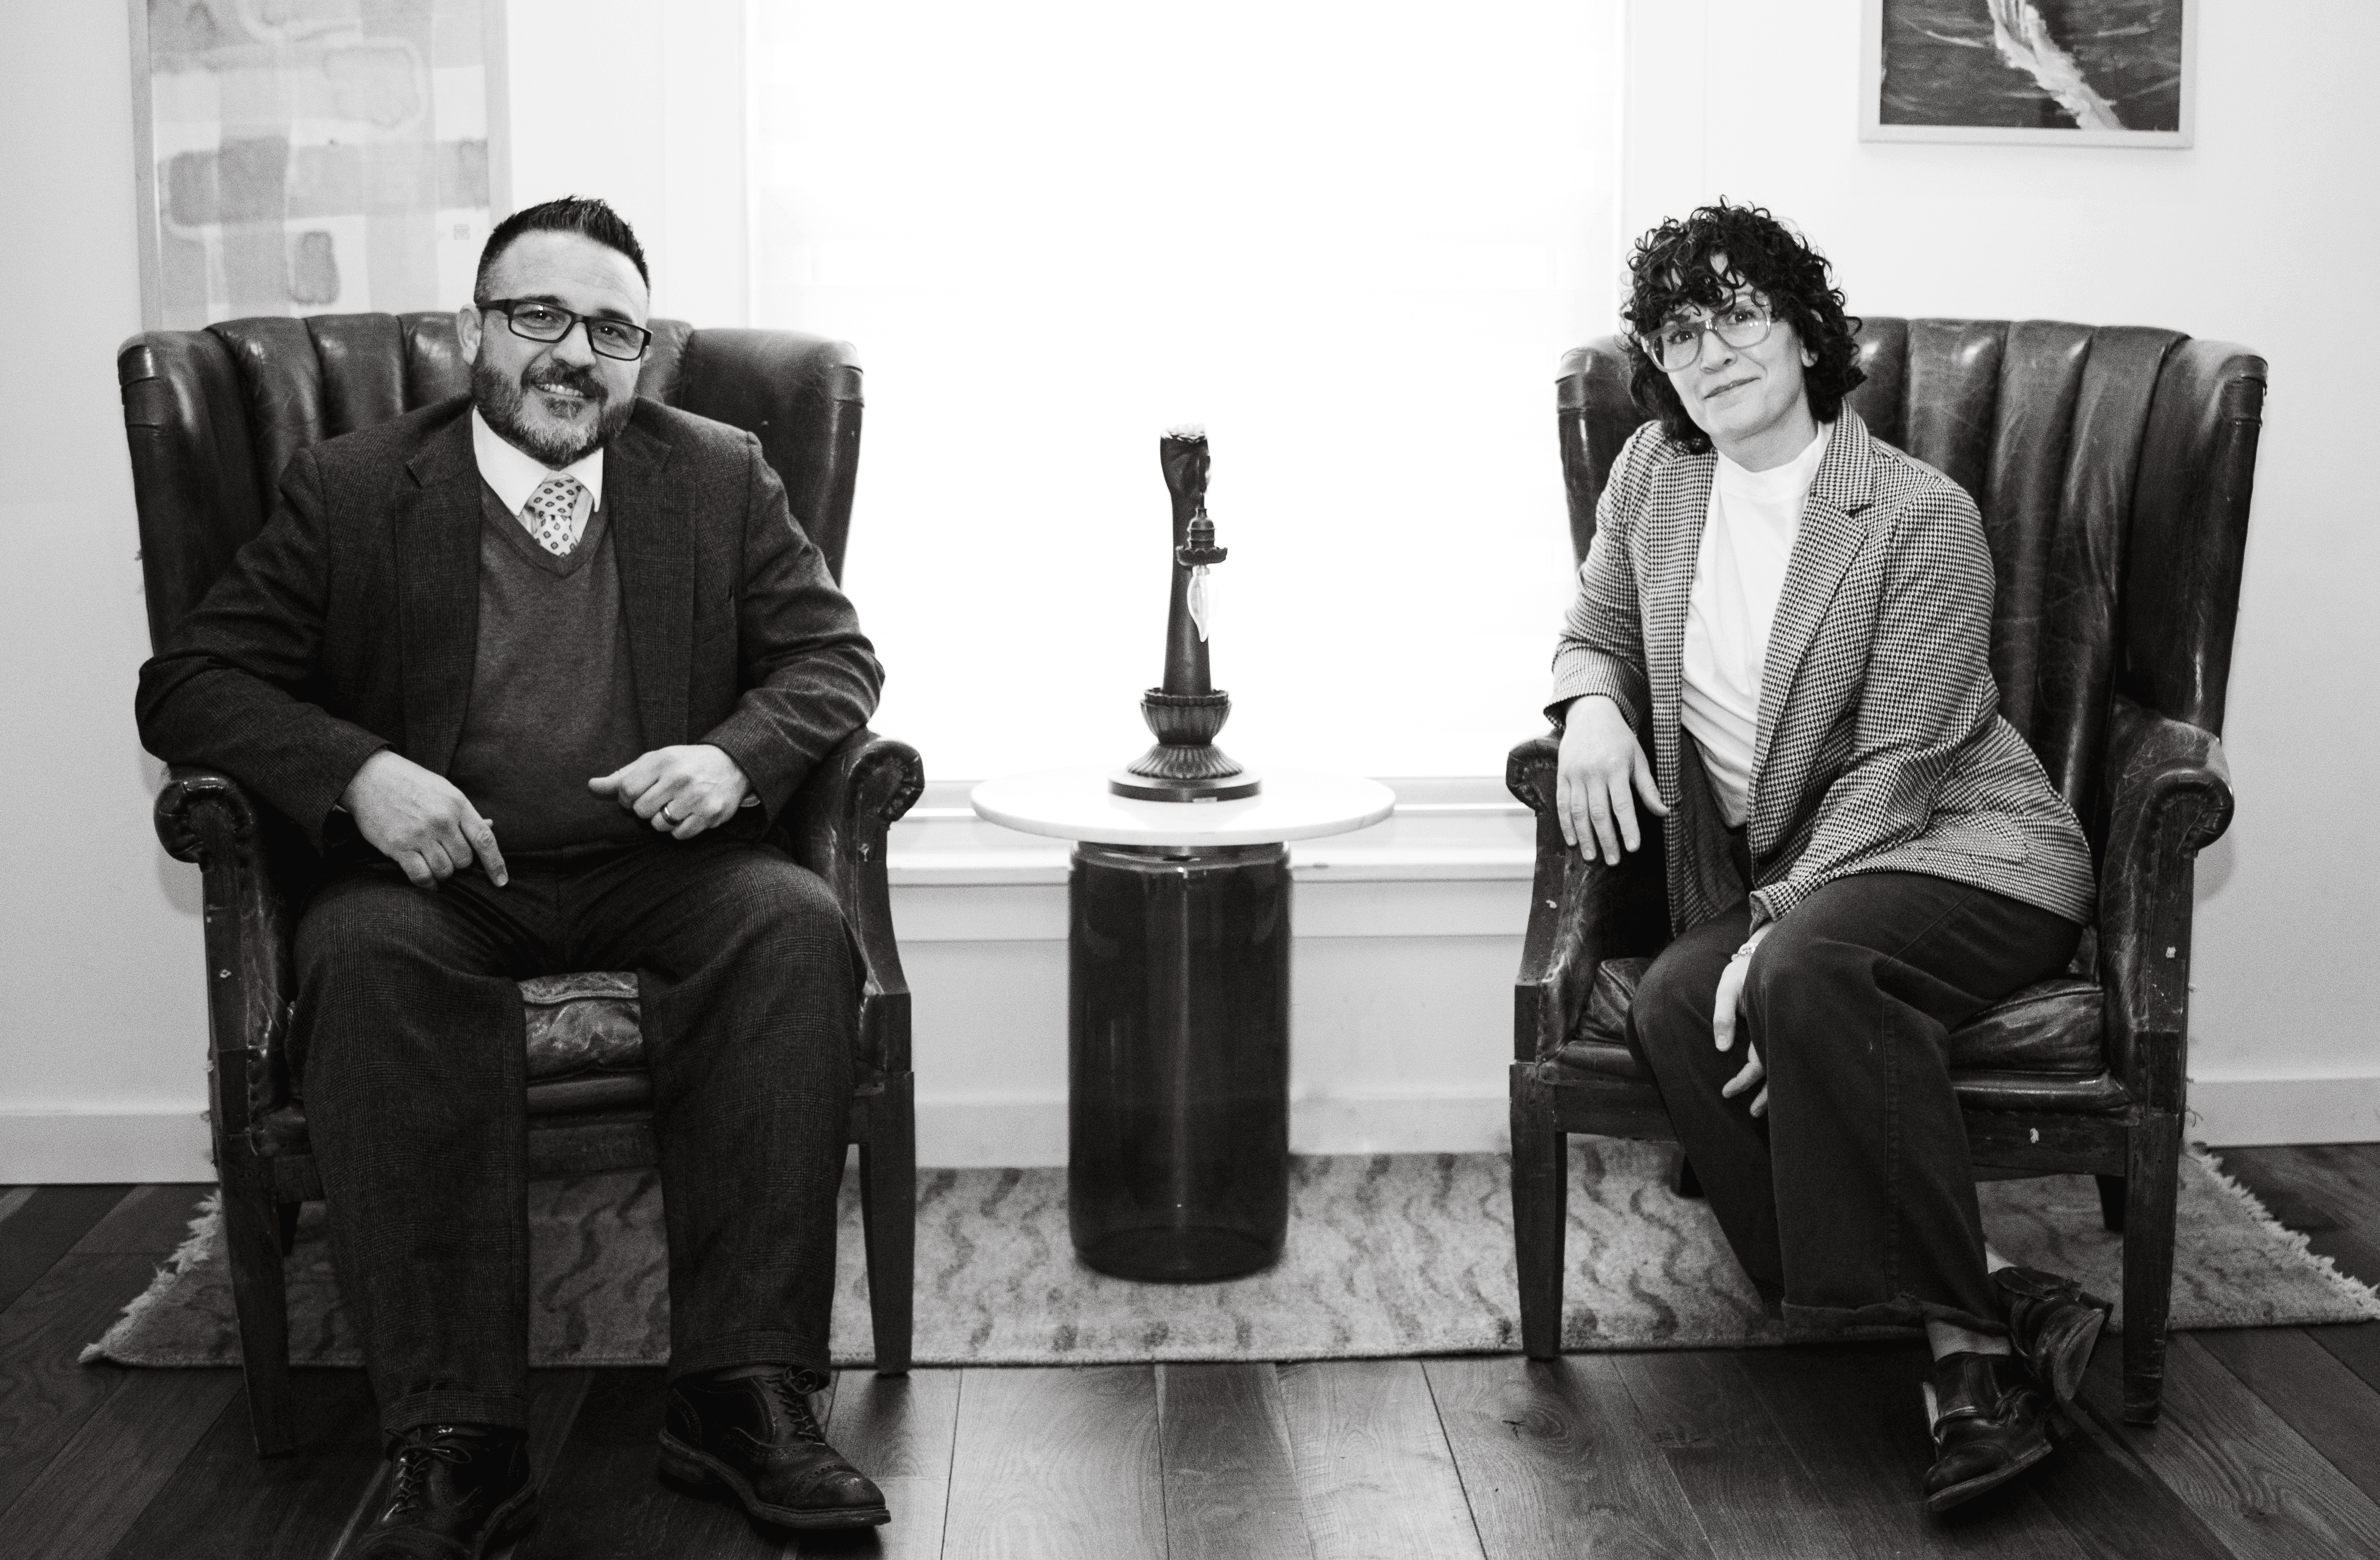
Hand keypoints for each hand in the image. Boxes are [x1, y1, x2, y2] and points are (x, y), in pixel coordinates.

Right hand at [341, 749, 506, 889]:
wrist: (369, 777)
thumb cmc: (410, 783)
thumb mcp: (443, 789)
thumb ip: (465, 812)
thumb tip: (491, 826)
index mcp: (457, 804)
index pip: (485, 839)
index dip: (496, 864)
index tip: (502, 881)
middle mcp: (442, 820)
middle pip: (464, 860)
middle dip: (459, 863)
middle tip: (446, 854)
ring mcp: (420, 834)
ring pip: (445, 871)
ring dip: (442, 873)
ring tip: (433, 861)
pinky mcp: (399, 846)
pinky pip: (422, 876)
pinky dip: (427, 883)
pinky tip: (427, 880)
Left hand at [588, 744, 750, 839]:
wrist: (732, 765)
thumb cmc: (686, 763)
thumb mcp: (655, 761)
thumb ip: (623, 776)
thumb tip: (591, 786)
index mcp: (663, 761)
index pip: (627, 790)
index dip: (627, 798)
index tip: (639, 794)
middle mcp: (679, 778)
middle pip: (641, 811)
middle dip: (646, 809)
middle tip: (660, 800)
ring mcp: (696, 797)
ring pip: (659, 825)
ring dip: (663, 820)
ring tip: (675, 806)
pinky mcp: (710, 814)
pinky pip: (679, 835)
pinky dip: (680, 829)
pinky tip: (688, 814)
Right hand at [1555, 695, 1669, 864]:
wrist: (1590, 714)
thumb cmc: (1619, 738)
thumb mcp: (1638, 758)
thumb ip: (1648, 787)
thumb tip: (1664, 812)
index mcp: (1616, 767)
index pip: (1623, 804)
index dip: (1628, 827)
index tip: (1633, 847)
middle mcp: (1593, 772)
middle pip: (1599, 813)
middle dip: (1606, 839)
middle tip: (1613, 860)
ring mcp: (1575, 774)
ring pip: (1578, 812)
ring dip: (1585, 837)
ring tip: (1592, 856)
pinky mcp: (1561, 775)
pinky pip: (1562, 804)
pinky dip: (1566, 824)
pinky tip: (1572, 841)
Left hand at [1714, 922, 1774, 1114]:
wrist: (1769, 951)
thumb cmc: (1745, 969)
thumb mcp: (1728, 986)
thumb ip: (1724, 1015)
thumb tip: (1722, 1049)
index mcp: (1768, 1023)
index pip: (1759, 1064)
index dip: (1744, 1081)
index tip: (1727, 1092)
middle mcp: (1778, 1030)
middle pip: (1777, 1072)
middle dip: (1766, 1096)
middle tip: (1751, 1114)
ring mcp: (1782, 1030)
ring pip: (1782, 1067)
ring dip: (1773, 1089)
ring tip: (1759, 1110)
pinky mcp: (1780, 1027)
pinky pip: (1781, 1054)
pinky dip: (1777, 1073)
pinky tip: (1772, 1086)